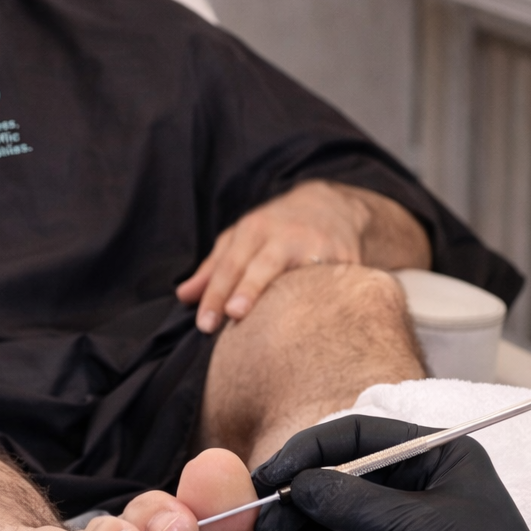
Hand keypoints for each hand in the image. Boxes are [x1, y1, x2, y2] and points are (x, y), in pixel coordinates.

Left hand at [176, 180, 366, 330]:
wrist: (332, 205)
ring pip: (302, 274)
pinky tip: (320, 325)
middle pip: (263, 264)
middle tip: (234, 314)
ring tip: (280, 325)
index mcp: (254, 230)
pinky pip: (336, 284)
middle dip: (248, 288)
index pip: (230, 265)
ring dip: (291, 298)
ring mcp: (319, 246)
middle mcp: (286, 235)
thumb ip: (213, 268)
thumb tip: (183, 296)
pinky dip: (330, 300)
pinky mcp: (347, 259)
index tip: (204, 324)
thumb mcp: (241, 238)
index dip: (215, 295)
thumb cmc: (275, 229)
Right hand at [253, 415, 530, 530]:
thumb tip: (298, 486)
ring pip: (332, 505)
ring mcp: (397, 512)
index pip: (354, 435)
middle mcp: (411, 475)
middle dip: (297, 491)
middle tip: (260, 516)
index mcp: (431, 452)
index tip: (270, 474)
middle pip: (337, 469)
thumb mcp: (419, 530)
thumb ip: (355, 505)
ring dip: (298, 520)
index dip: (308, 450)